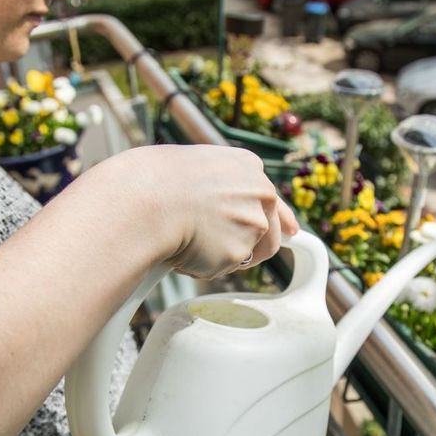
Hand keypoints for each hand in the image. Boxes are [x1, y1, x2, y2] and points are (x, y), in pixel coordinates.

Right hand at [103, 145, 297, 278]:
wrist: (144, 199)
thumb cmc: (154, 181)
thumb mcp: (193, 168)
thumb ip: (216, 186)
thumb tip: (217, 211)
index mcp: (248, 166)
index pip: (272, 197)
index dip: (281, 217)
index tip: (291, 230)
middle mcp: (260, 192)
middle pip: (270, 230)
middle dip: (249, 244)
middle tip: (218, 247)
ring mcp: (253, 223)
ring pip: (252, 254)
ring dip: (227, 255)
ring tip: (192, 240)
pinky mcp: (239, 252)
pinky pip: (224, 269)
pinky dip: (204, 266)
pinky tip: (184, 248)